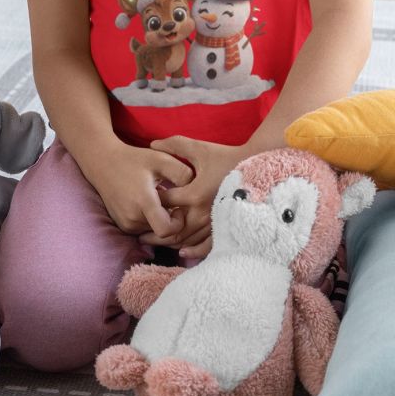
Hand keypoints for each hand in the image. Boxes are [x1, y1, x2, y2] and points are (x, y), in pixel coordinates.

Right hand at [86, 141, 193, 238]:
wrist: (103, 163)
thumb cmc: (135, 160)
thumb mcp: (161, 159)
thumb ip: (182, 173)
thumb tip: (196, 188)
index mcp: (143, 201)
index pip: (166, 230)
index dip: (178, 222)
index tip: (178, 206)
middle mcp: (132, 218)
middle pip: (162, 233)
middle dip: (171, 220)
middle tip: (172, 201)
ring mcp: (126, 224)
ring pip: (154, 233)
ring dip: (161, 220)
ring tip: (160, 200)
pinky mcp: (123, 226)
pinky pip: (144, 230)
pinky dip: (152, 221)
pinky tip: (152, 204)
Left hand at [141, 136, 246, 259]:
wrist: (255, 168)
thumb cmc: (226, 157)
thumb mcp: (200, 149)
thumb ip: (175, 146)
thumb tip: (152, 144)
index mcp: (194, 193)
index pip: (164, 203)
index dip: (150, 202)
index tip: (142, 201)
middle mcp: (202, 213)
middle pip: (170, 228)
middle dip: (152, 231)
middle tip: (138, 233)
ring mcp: (213, 224)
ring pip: (185, 240)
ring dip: (168, 242)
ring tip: (154, 241)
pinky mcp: (223, 229)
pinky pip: (205, 246)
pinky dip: (192, 250)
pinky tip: (182, 252)